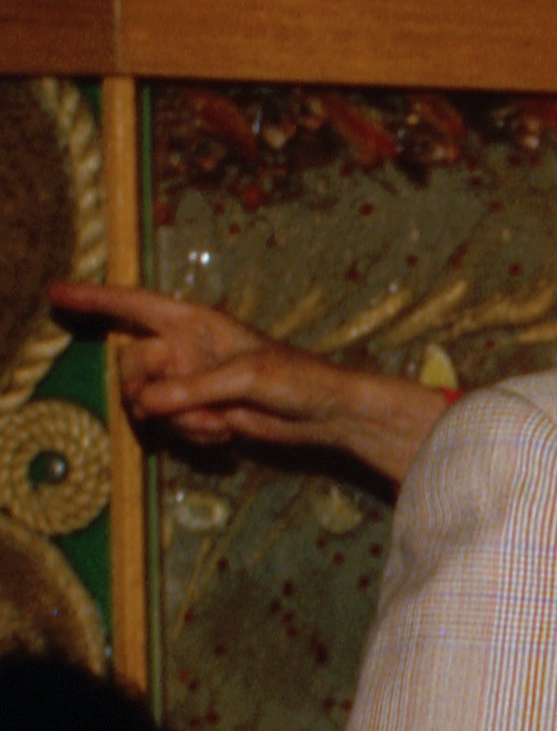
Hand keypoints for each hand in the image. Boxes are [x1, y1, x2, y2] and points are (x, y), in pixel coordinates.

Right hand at [49, 280, 443, 486]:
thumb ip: (192, 389)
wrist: (326, 415)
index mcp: (193, 322)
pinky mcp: (200, 414)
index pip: (133, 306)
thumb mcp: (245, 378)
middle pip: (131, 368)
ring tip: (221, 421)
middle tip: (174, 406)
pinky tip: (228, 434)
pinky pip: (173, 428)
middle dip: (146, 392)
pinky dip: (195, 436)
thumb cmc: (296, 379)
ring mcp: (190, 384)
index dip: (95, 300)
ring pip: (149, 405)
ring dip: (179, 421)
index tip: (56, 294)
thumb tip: (146, 404)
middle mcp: (184, 350)